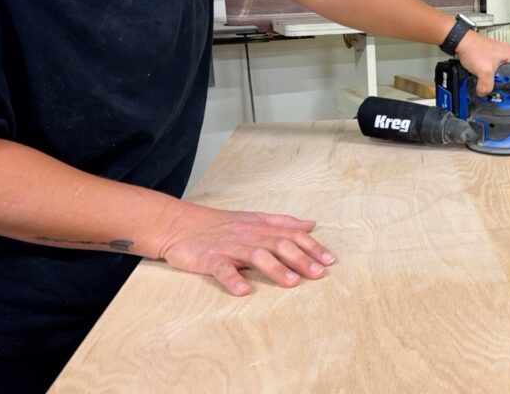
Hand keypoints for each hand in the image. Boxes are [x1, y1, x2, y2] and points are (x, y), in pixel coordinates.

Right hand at [154, 203, 335, 295]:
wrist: (180, 223)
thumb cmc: (221, 224)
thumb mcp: (255, 219)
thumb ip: (283, 223)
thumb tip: (311, 224)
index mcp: (261, 227)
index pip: (292, 234)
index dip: (312, 246)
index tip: (330, 260)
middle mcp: (249, 235)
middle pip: (279, 245)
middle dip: (301, 259)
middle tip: (319, 273)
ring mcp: (229, 246)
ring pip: (256, 255)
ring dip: (275, 269)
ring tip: (292, 283)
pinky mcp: (209, 258)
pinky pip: (221, 269)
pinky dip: (232, 279)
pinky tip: (243, 291)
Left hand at [454, 32, 509, 95]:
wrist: (460, 41)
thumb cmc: (473, 47)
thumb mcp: (483, 70)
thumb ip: (486, 86)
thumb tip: (485, 93)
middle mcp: (509, 55)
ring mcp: (500, 57)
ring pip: (509, 72)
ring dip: (506, 81)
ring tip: (498, 87)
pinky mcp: (492, 60)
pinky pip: (499, 72)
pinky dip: (496, 79)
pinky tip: (488, 83)